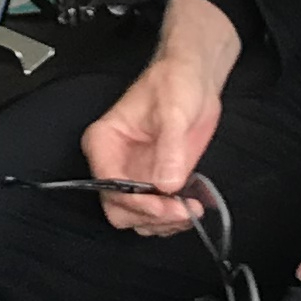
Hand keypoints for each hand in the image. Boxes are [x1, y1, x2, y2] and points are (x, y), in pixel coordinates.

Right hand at [81, 0, 242, 232]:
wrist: (196, 78)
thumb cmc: (176, 81)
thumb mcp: (173, 110)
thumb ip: (169, 148)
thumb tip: (166, 184)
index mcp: (105, 141)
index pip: (107, 183)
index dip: (134, 201)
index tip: (161, 204)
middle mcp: (115, 162)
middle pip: (119, 209)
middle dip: (149, 216)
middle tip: (179, 210)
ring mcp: (135, 175)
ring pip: (138, 218)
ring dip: (163, 222)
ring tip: (189, 209)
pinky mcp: (156, 182)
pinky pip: (157, 214)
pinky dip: (173, 219)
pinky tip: (191, 207)